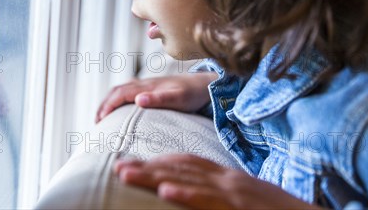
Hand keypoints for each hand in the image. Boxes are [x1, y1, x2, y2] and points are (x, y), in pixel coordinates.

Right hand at [95, 72, 216, 122]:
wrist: (206, 84)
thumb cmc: (193, 93)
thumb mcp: (178, 98)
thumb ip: (159, 99)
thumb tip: (137, 100)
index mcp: (147, 86)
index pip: (120, 94)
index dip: (108, 106)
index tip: (99, 121)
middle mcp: (145, 84)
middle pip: (117, 90)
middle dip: (104, 104)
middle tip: (96, 122)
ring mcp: (148, 85)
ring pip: (122, 90)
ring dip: (110, 101)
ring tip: (103, 117)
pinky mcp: (153, 88)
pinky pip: (129, 92)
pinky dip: (119, 100)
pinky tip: (121, 109)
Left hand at [114, 154, 319, 209]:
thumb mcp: (249, 202)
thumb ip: (224, 196)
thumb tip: (195, 195)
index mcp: (230, 178)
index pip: (190, 162)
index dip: (160, 161)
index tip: (136, 162)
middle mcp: (230, 181)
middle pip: (182, 167)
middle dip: (148, 166)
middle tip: (118, 165)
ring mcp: (236, 194)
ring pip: (188, 180)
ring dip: (154, 175)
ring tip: (125, 173)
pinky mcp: (240, 209)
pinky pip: (209, 201)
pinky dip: (186, 194)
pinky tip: (165, 191)